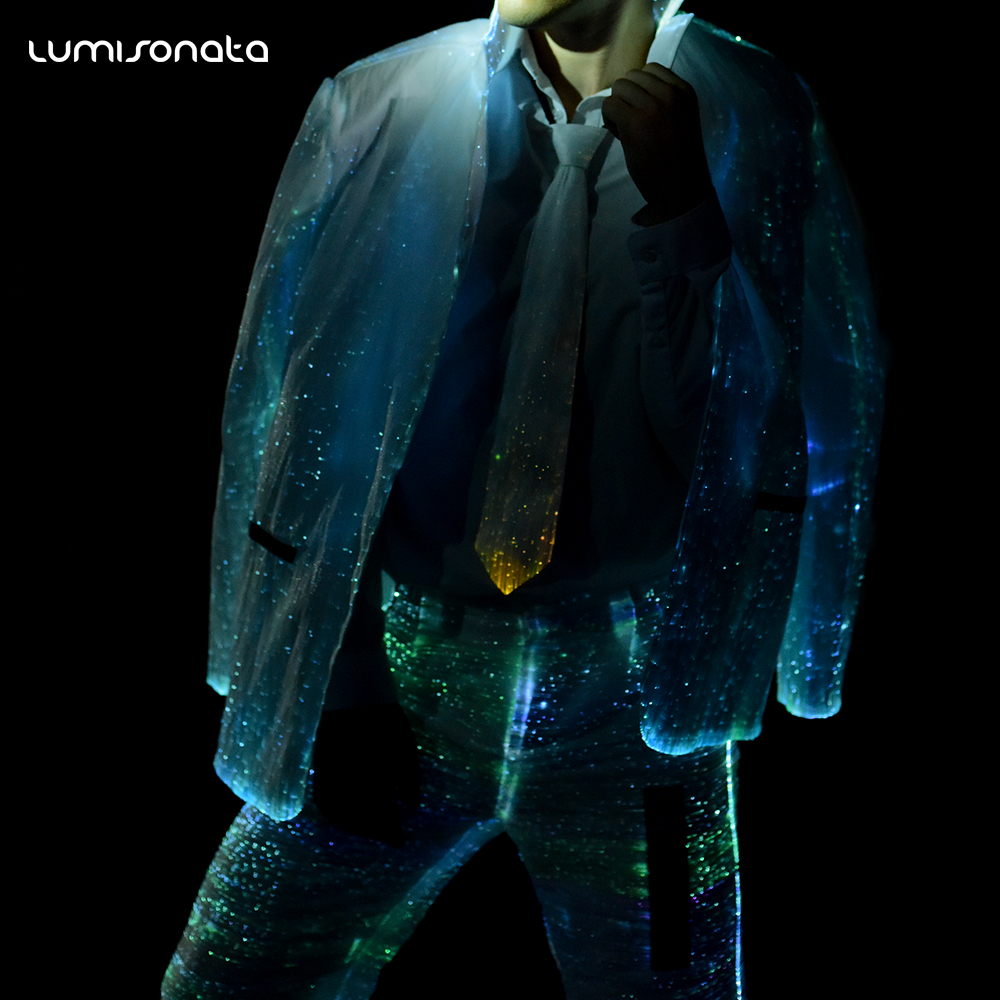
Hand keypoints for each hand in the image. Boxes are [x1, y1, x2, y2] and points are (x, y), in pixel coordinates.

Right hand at [310, 702, 420, 845]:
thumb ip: (410, 778)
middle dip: (375, 830)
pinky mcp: (320, 768)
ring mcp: (331, 774)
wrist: (353, 691)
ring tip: (370, 829)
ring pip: (338, 813)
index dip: (390, 831)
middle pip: (360, 817)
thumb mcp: (405, 746)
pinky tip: (347, 817)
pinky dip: (336, 814)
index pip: (380, 814)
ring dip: (355, 826)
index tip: (401, 840)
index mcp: (373, 774)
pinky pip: (324, 800)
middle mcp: (349, 779)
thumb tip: (412, 807)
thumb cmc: (384, 719)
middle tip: (390, 836)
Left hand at [602, 63, 712, 225]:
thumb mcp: (680, 119)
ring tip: (625, 129)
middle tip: (631, 122)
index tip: (642, 111)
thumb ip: (662, 102)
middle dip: (626, 98)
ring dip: (617, 107)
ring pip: (619, 88)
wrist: (680, 187)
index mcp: (684, 91)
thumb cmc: (679, 159)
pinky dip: (609, 119)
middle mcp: (670, 93)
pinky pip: (609, 105)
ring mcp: (653, 105)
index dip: (639, 89)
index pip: (651, 69)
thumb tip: (629, 92)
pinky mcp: (635, 121)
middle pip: (631, 77)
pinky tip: (619, 135)